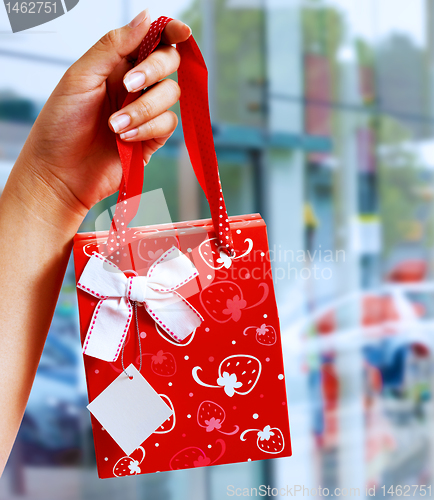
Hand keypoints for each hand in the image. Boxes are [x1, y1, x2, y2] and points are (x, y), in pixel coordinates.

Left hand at [17, 10, 189, 217]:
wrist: (60, 172)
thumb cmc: (61, 123)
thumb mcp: (81, 76)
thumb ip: (113, 46)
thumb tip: (146, 17)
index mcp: (116, 64)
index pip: (151, 40)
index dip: (169, 32)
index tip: (180, 32)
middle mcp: (135, 85)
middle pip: (169, 63)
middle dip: (154, 70)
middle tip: (129, 84)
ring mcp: (145, 112)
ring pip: (171, 95)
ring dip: (143, 109)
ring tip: (114, 125)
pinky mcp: (152, 139)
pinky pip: (168, 125)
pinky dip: (147, 129)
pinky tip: (123, 139)